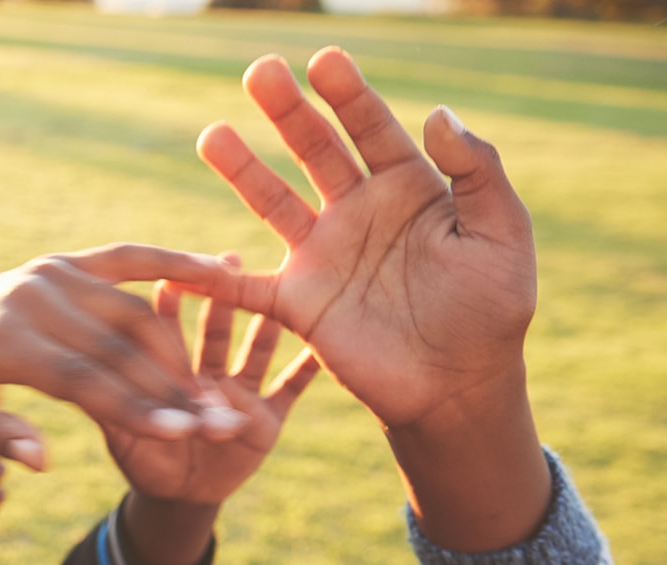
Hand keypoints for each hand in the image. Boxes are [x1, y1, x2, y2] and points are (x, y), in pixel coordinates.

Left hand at [0, 245, 248, 469]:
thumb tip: (43, 461)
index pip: (80, 380)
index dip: (135, 409)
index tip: (183, 436)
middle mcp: (29, 297)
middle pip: (116, 349)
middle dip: (171, 390)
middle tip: (220, 424)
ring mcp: (48, 274)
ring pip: (131, 312)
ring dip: (178, 352)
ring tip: (216, 393)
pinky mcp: (60, 262)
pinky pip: (126, 259)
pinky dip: (173, 263)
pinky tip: (220, 274)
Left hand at [104, 267, 318, 507]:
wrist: (178, 498)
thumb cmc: (142, 463)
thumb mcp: (122, 438)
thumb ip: (110, 412)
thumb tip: (86, 388)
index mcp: (169, 372)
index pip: (165, 333)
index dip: (167, 308)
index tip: (169, 279)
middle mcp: (207, 374)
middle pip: (214, 330)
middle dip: (222, 298)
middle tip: (230, 260)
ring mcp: (239, 393)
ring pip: (254, 350)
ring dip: (266, 324)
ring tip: (280, 292)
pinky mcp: (268, 417)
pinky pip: (291, 389)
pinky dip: (307, 369)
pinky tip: (322, 345)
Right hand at [196, 48, 534, 435]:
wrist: (460, 386)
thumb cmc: (491, 310)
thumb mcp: (503, 235)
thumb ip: (479, 172)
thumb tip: (439, 113)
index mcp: (409, 189)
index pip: (372, 130)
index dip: (349, 95)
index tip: (325, 61)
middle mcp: (358, 213)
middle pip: (315, 151)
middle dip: (288, 111)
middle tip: (260, 70)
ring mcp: (323, 256)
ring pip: (273, 202)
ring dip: (243, 169)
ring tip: (212, 134)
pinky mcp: (300, 303)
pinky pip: (246, 288)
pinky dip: (213, 278)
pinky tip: (179, 263)